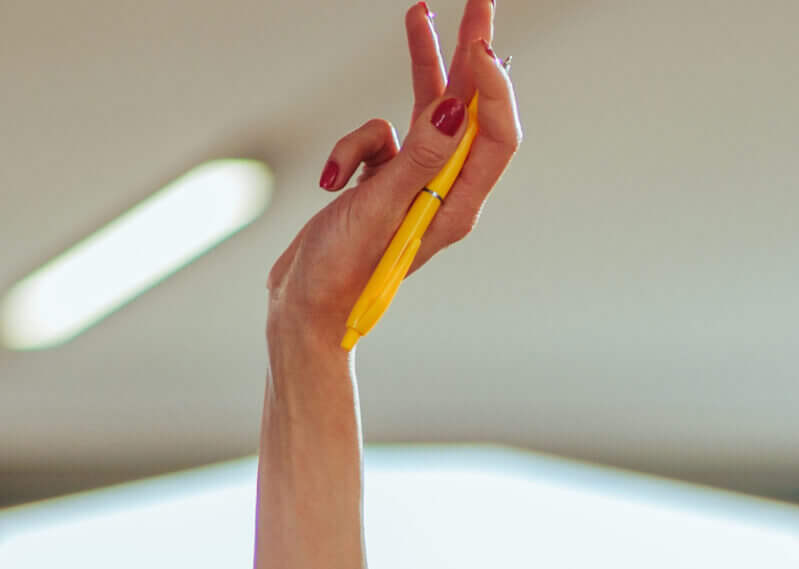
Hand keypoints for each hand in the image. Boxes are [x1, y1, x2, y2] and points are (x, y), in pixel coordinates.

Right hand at [264, 0, 520, 364]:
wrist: (303, 309)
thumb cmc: (342, 272)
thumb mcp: (380, 209)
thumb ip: (419, 156)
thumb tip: (459, 107)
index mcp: (457, 206)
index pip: (495, 137)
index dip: (494, 89)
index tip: (481, 47)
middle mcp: (443, 193)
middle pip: (470, 113)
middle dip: (472, 54)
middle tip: (481, 3)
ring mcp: (413, 186)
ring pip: (426, 112)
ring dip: (420, 68)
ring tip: (417, 14)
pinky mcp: (382, 183)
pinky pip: (376, 140)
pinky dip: (352, 147)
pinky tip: (332, 179)